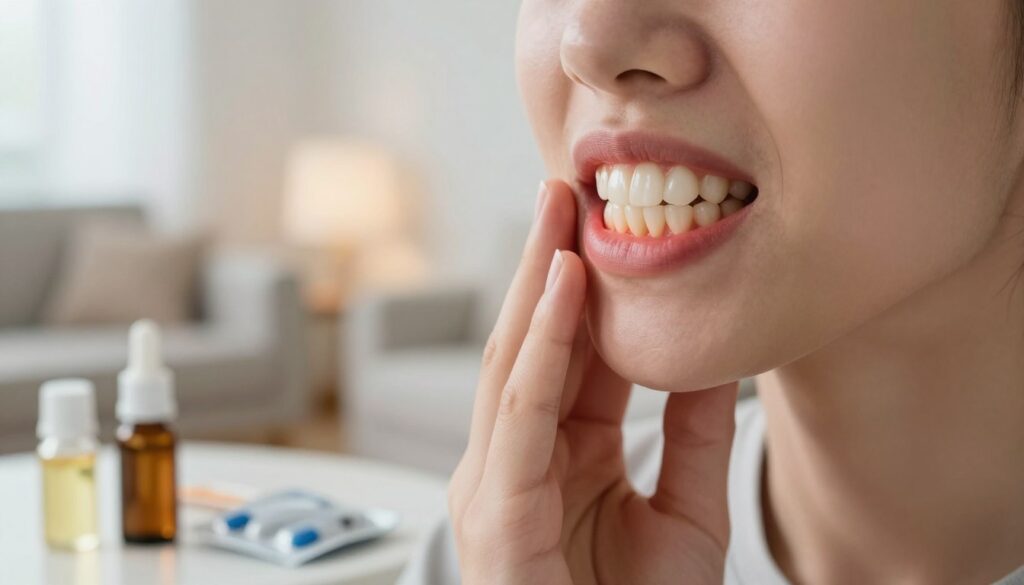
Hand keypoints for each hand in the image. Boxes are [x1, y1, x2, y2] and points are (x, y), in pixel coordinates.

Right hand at [448, 179, 739, 583]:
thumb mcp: (684, 510)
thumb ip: (691, 433)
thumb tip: (711, 355)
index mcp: (558, 453)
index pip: (569, 353)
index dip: (586, 285)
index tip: (604, 219)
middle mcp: (516, 457)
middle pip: (532, 341)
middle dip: (549, 262)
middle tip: (565, 187)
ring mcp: (496, 480)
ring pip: (515, 362)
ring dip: (540, 282)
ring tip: (560, 213)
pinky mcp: (495, 509)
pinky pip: (520, 412)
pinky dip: (543, 348)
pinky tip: (565, 290)